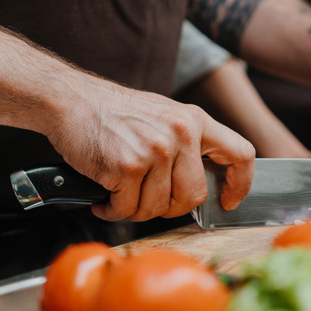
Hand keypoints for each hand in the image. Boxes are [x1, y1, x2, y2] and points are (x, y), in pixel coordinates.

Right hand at [46, 82, 254, 221]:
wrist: (70, 100)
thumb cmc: (113, 112)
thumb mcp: (164, 115)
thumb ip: (188, 143)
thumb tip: (205, 184)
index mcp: (194, 120)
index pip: (241, 154)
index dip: (239, 184)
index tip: (228, 201)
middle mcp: (180, 134)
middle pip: (195, 196)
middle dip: (171, 208)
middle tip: (148, 200)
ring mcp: (155, 151)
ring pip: (158, 207)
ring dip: (136, 209)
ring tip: (120, 192)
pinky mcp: (128, 167)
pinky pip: (128, 209)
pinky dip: (113, 210)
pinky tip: (105, 197)